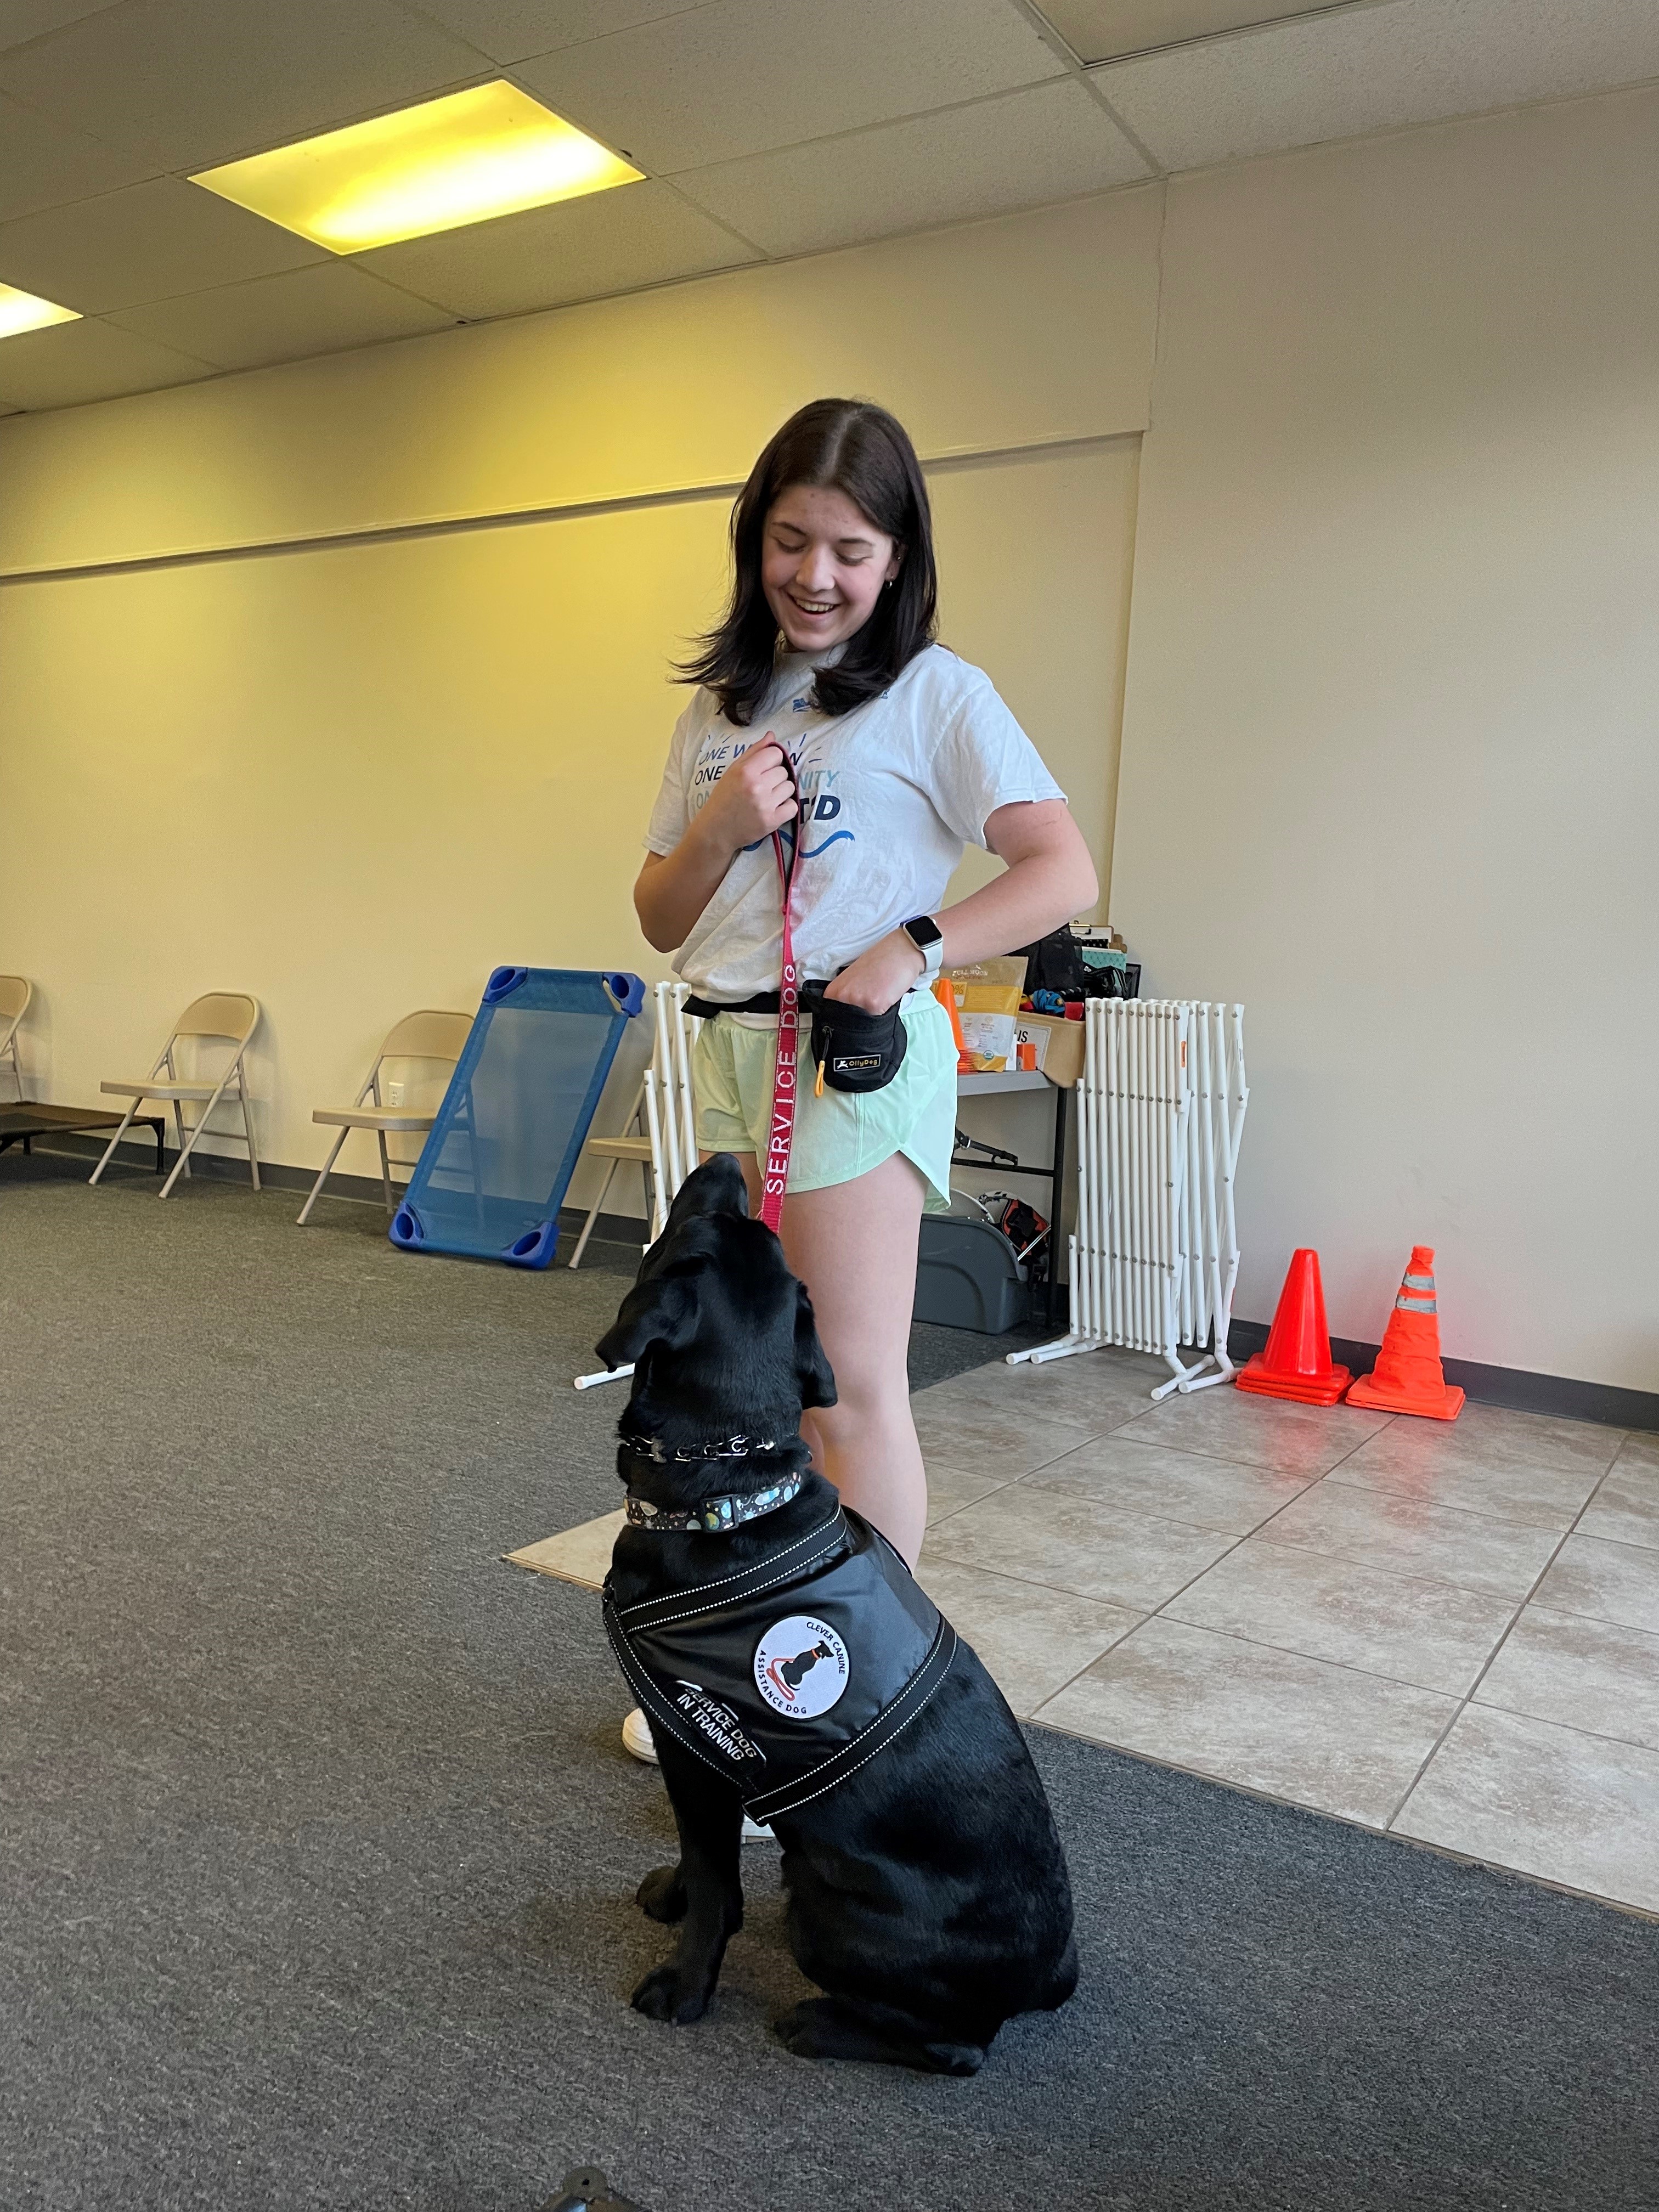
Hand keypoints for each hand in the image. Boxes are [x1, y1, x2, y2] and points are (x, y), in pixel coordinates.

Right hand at [695, 739, 797, 854]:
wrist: (716, 830)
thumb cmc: (724, 797)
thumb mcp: (733, 770)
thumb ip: (754, 751)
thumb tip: (772, 735)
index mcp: (746, 771)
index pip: (776, 754)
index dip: (772, 760)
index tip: (764, 770)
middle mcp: (757, 786)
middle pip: (783, 771)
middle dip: (775, 777)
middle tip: (762, 787)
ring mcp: (766, 804)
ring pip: (790, 787)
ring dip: (782, 792)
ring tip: (767, 798)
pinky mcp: (772, 821)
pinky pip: (793, 807)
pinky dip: (786, 807)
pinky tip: (774, 808)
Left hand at [823, 929, 926, 1013]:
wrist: (899, 952)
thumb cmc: (879, 962)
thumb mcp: (853, 978)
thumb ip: (846, 997)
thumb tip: (846, 1016)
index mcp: (834, 991)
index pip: (833, 1018)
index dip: (846, 1020)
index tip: (855, 1013)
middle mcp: (843, 996)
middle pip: (849, 1023)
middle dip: (860, 1018)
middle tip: (871, 999)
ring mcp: (857, 1001)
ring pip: (864, 1022)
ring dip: (873, 1014)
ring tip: (880, 994)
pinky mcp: (874, 1004)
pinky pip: (878, 1019)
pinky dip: (885, 1011)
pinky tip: (887, 995)